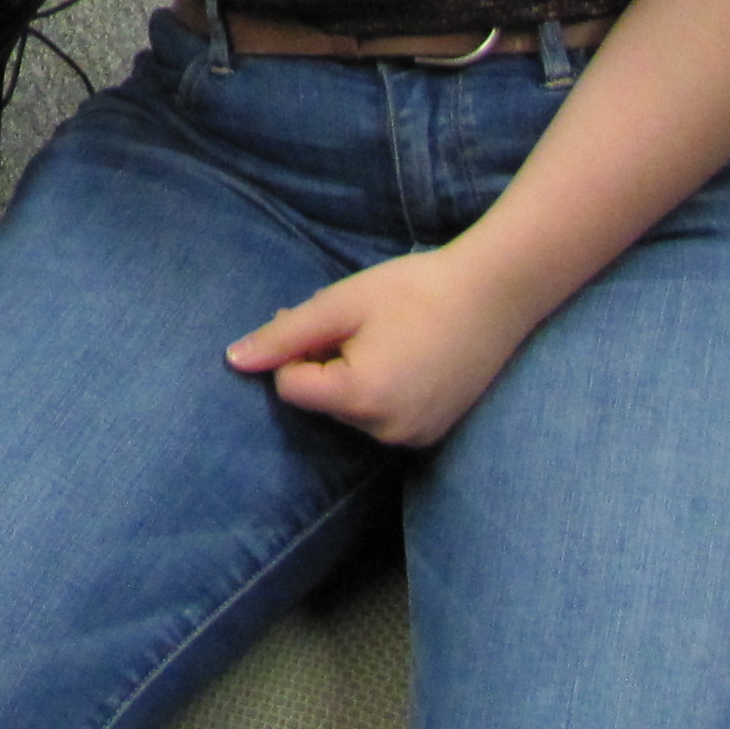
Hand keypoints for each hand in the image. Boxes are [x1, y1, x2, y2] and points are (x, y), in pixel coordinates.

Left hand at [226, 247, 542, 448]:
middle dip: (322, 362)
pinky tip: (404, 355)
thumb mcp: (340, 305)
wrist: (496, 294)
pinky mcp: (432, 434)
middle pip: (320, 400)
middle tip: (354, 322)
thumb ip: (284, 336)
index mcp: (360, 398)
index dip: (295, 350)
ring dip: (350, 376)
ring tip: (385, 336)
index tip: (321, 320)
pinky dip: (378, 390)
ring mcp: (413, 437)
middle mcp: (386, 430)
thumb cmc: (414, 290)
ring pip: (349, 410)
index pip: (289, 387)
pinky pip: (381, 418)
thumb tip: (233, 361)